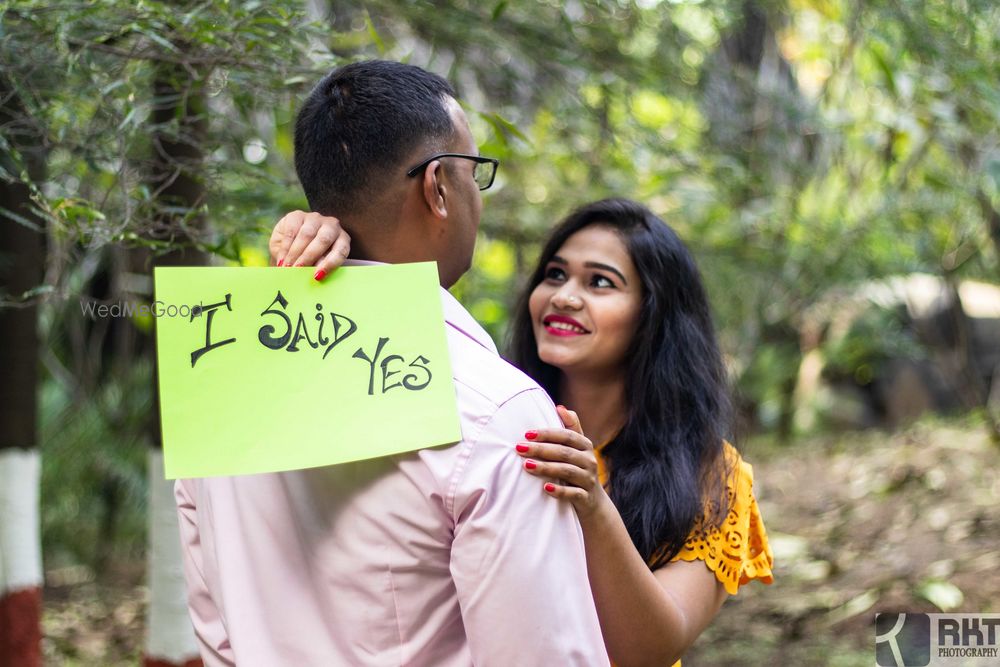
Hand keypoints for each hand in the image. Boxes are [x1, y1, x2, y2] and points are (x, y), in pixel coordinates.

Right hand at [269, 210, 350, 280]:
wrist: (290, 243)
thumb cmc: (308, 257)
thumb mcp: (316, 262)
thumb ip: (318, 266)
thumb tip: (315, 276)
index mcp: (342, 239)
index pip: (341, 251)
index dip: (330, 264)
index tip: (317, 276)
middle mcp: (332, 226)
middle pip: (324, 240)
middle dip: (310, 257)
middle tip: (298, 270)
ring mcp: (315, 218)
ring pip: (307, 235)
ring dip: (296, 253)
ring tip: (288, 267)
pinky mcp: (298, 215)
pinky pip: (292, 231)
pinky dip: (286, 248)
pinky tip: (282, 260)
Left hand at [514, 405, 608, 520]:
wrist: (593, 501)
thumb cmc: (578, 468)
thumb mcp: (577, 448)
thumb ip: (571, 427)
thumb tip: (559, 407)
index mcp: (585, 445)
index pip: (567, 436)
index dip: (547, 434)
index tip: (527, 434)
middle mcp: (589, 460)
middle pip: (564, 452)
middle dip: (541, 449)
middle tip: (520, 448)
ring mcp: (588, 479)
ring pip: (567, 471)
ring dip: (546, 468)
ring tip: (527, 466)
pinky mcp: (586, 497)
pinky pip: (573, 493)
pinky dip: (560, 491)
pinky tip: (545, 488)